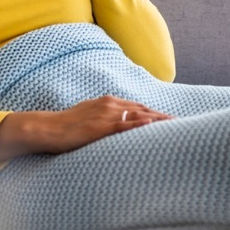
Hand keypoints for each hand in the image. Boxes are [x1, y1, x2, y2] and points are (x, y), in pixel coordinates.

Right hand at [0, 96, 171, 164]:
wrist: (48, 128)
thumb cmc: (65, 126)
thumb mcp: (87, 117)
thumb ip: (103, 119)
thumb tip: (114, 127)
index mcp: (108, 102)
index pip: (138, 107)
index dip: (154, 113)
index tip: (169, 120)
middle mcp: (111, 104)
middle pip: (144, 109)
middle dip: (162, 116)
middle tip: (182, 124)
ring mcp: (107, 114)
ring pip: (140, 115)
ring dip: (159, 121)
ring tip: (177, 127)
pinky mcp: (102, 126)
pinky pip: (127, 125)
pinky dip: (142, 125)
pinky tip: (155, 127)